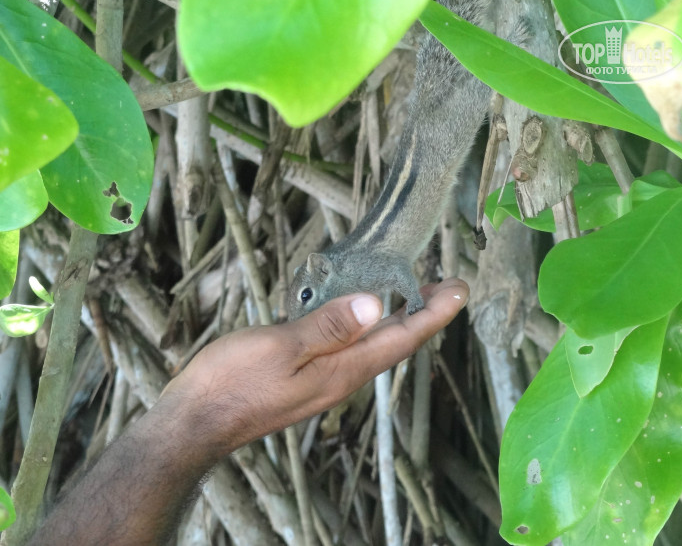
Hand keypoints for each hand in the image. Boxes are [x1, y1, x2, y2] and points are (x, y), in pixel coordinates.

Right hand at [162, 278, 468, 455]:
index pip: (402, 337)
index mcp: (344, 369)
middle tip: (447, 286)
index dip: (434, 312)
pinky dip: (367, 325)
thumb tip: (377, 305)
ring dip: (399, 318)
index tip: (459, 288)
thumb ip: (329, 327)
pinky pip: (350, 346)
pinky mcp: (306, 375)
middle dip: (424, 312)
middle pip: (394, 340)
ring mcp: (324, 378)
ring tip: (415, 294)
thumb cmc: (233, 383)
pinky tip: (360, 313)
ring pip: (373, 344)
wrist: (197, 420)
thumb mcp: (281, 347)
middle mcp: (342, 376)